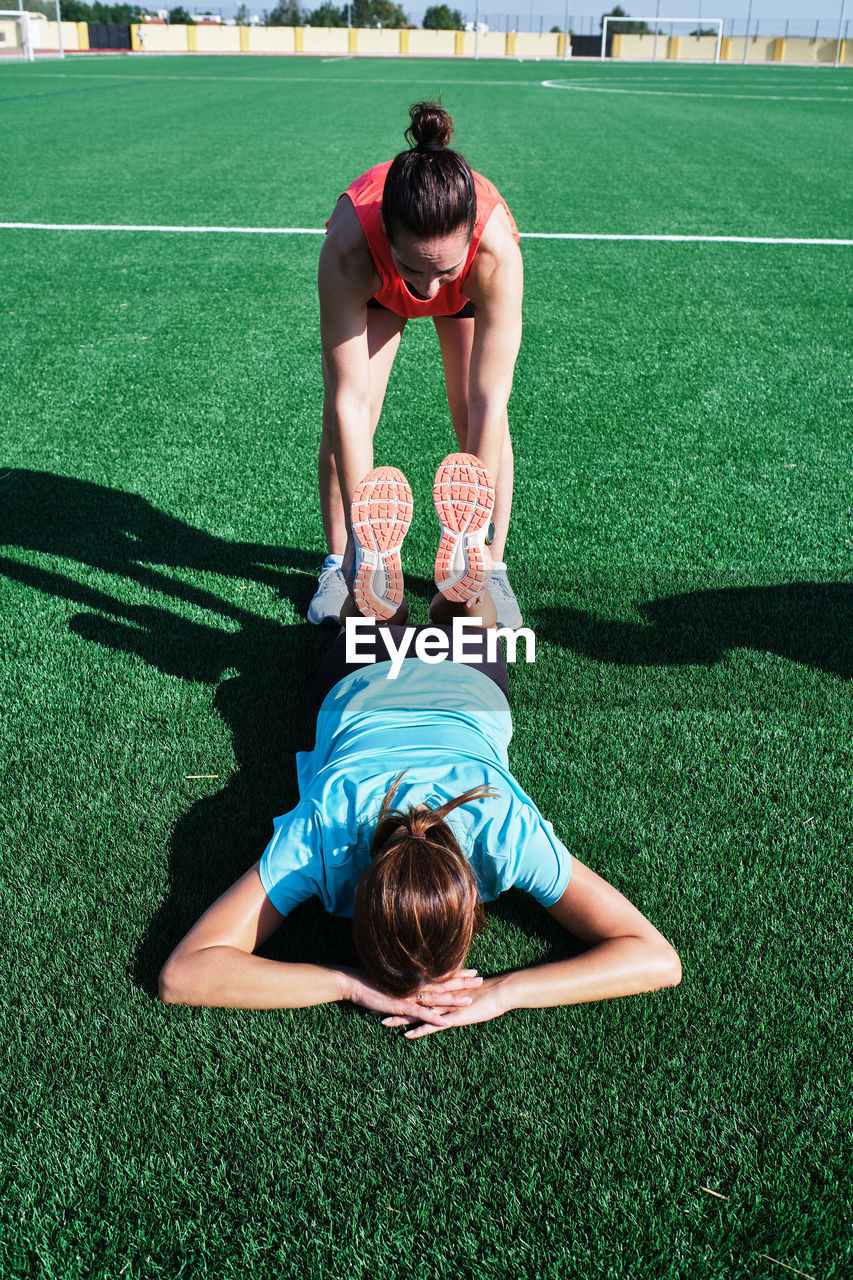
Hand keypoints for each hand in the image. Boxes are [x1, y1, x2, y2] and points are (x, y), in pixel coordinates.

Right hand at [343, 968, 482, 1029]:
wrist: (354, 983)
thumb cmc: (373, 981)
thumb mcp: (394, 980)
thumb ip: (408, 982)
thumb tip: (418, 983)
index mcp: (416, 979)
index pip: (441, 975)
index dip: (458, 973)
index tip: (473, 971)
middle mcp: (415, 985)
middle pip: (444, 983)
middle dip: (463, 982)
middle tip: (481, 979)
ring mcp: (409, 995)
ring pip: (436, 998)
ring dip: (453, 1000)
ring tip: (470, 1001)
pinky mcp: (401, 1006)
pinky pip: (420, 1014)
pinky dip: (433, 1018)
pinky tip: (444, 1022)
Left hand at [381, 974, 509, 1038]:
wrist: (499, 991)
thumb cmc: (484, 992)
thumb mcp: (461, 992)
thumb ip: (449, 993)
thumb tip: (439, 995)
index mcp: (439, 991)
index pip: (413, 992)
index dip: (396, 993)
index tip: (380, 994)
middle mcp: (438, 998)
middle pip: (409, 1001)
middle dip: (391, 1005)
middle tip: (371, 1006)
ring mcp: (444, 1007)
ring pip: (417, 1013)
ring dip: (400, 1018)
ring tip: (382, 1022)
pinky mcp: (453, 1017)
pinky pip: (433, 1025)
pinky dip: (420, 1030)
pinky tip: (407, 1035)